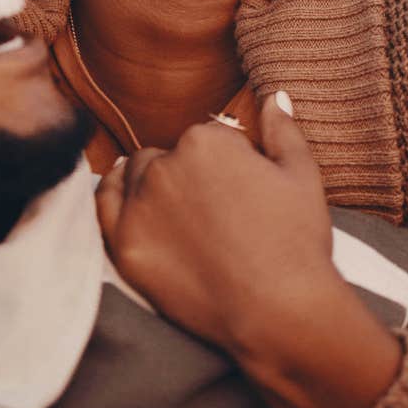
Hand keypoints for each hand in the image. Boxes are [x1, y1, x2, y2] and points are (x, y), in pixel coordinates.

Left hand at [95, 93, 334, 348]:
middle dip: (185, 174)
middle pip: (166, 156)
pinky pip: (104, 205)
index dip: (225, 166)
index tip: (239, 193)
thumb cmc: (296, 242)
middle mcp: (165, 165)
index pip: (205, 139)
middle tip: (213, 212)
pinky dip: (113, 197)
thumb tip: (275, 95)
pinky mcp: (124, 245)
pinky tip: (125, 197)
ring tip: (180, 216)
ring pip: (135, 178)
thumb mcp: (302, 174)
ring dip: (151, 187)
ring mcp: (140, 206)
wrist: (279, 311)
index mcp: (205, 140)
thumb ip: (282, 129)